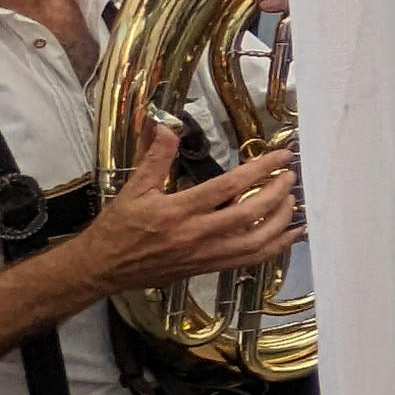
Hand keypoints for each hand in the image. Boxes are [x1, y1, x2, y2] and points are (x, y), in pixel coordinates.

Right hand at [76, 125, 301, 297]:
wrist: (101, 268)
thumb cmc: (118, 228)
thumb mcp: (133, 188)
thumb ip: (156, 158)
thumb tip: (167, 126)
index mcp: (178, 211)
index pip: (229, 187)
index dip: (260, 169)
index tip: (281, 156)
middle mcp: (196, 235)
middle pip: (249, 215)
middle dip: (277, 194)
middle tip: (290, 176)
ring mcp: (204, 255)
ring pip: (255, 242)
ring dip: (281, 222)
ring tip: (293, 202)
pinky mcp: (207, 268)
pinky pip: (248, 261)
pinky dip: (273, 248)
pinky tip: (288, 236)